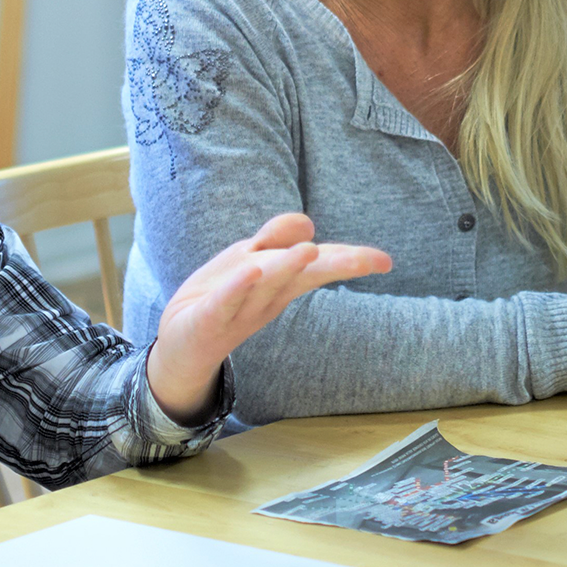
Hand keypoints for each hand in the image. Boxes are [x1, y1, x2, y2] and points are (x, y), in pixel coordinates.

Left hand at [146, 213, 390, 422]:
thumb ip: (276, 238)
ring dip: (287, 266)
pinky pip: (225, 301)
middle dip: (334, 265)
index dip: (350, 261)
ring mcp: (239, 308)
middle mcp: (267, 296)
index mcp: (281, 282)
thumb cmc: (222, 298)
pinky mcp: (208, 317)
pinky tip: (252, 271)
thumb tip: (307, 222)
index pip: (319, 267)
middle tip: (369, 261)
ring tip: (311, 251)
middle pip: (303, 277)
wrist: (180, 345)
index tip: (386, 261)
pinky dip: (238, 286)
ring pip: (266, 284)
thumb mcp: (249, 260)